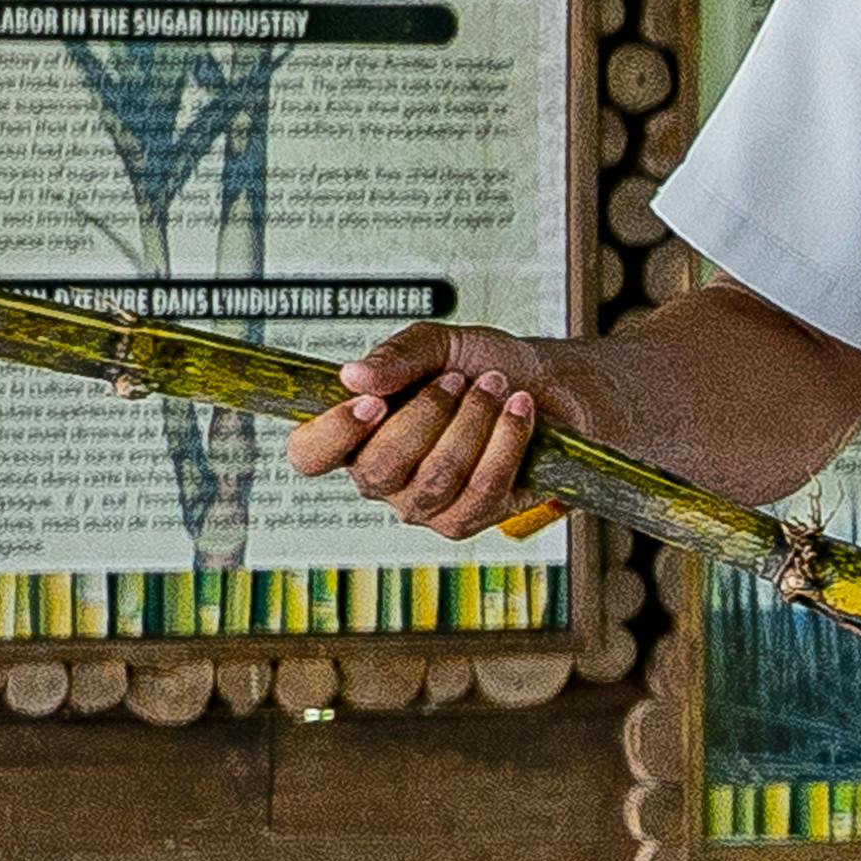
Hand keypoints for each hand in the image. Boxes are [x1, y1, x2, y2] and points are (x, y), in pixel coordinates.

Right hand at [276, 323, 579, 538]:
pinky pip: (484, 488)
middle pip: (380, 467)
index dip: (331, 434)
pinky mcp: (473, 516)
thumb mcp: (438, 344)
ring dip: (473, 423)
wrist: (551, 384)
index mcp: (355, 434)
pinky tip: (519, 411)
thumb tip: (352, 376)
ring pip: (437, 478)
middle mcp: (383, 477)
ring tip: (496, 386)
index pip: (310, 454)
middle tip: (460, 379)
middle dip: (428, 414)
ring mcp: (426, 504)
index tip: (371, 403)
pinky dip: (506, 442)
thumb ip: (395, 356)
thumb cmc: (484, 366)